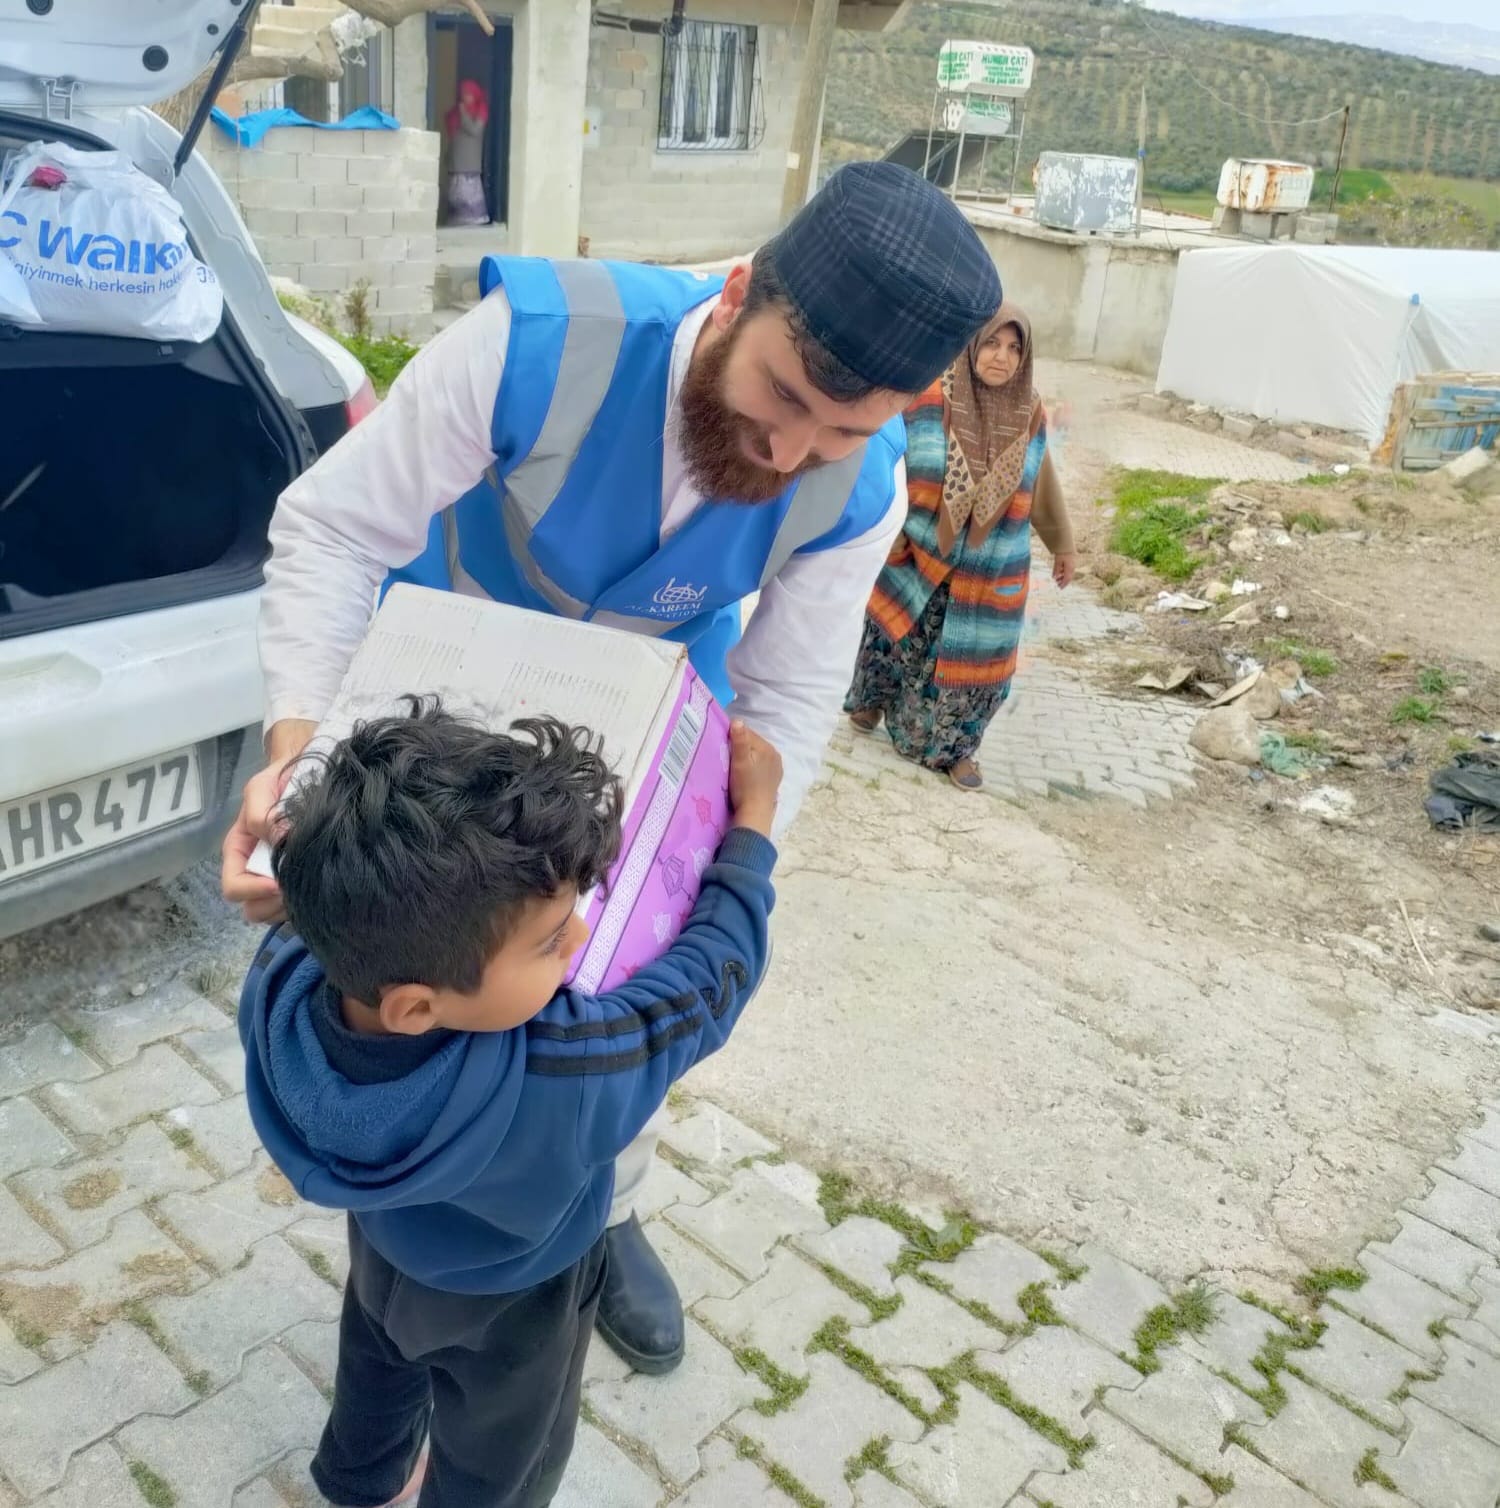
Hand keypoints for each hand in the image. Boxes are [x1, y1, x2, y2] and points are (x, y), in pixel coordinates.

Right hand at [220, 719, 314, 924]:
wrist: (307, 774)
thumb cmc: (278, 781)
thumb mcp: (260, 788)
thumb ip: (261, 814)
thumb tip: (279, 838)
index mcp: (239, 852)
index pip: (234, 887)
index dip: (253, 890)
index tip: (278, 882)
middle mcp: (255, 870)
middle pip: (252, 909)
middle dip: (271, 905)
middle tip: (296, 889)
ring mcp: (278, 877)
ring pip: (275, 912)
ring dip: (290, 907)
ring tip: (310, 888)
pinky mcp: (302, 879)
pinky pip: (300, 905)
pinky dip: (307, 903)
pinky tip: (321, 888)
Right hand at [728, 720, 782, 837]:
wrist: (754, 813)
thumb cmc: (745, 786)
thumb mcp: (739, 761)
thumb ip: (739, 740)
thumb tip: (737, 720)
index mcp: (768, 748)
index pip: (747, 733)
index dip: (732, 736)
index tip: (721, 745)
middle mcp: (775, 755)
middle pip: (752, 744)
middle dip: (739, 747)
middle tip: (725, 756)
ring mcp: (776, 769)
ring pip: (756, 755)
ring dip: (745, 757)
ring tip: (733, 766)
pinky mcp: (773, 780)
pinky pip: (760, 766)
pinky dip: (752, 767)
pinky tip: (744, 775)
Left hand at [1052, 552, 1076, 589]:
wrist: (1067, 544)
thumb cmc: (1062, 552)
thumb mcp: (1057, 562)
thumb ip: (1056, 570)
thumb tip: (1054, 578)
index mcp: (1069, 568)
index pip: (1067, 579)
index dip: (1063, 584)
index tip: (1060, 588)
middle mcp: (1072, 567)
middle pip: (1068, 577)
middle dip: (1063, 581)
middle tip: (1057, 585)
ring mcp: (1073, 564)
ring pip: (1068, 573)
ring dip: (1063, 577)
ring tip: (1057, 579)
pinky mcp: (1072, 561)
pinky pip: (1068, 569)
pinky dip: (1064, 572)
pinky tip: (1059, 572)